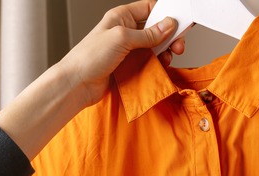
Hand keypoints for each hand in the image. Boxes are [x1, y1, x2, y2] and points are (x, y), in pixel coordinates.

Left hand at [0, 0, 183, 160]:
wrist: (77, 85)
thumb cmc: (89, 57)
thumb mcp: (122, 38)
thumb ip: (148, 33)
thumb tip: (168, 25)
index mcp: (122, 17)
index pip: (150, 8)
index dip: (167, 13)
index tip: (181, 21)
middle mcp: (125, 31)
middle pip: (156, 29)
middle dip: (170, 36)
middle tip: (178, 45)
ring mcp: (127, 50)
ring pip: (155, 47)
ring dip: (165, 52)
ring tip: (168, 57)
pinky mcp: (128, 66)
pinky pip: (149, 62)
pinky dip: (157, 64)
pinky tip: (160, 66)